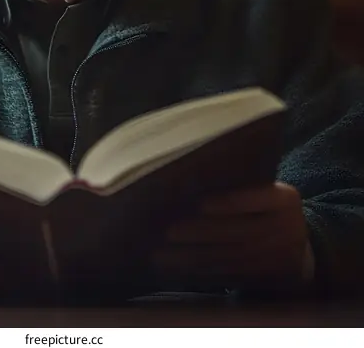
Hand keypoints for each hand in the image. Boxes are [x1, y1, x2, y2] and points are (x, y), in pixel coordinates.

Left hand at [153, 181, 311, 291]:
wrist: (301, 246)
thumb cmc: (268, 209)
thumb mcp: (268, 192)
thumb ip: (242, 188)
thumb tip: (191, 185)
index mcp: (285, 200)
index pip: (256, 199)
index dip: (229, 203)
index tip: (200, 204)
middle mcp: (287, 229)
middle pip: (238, 232)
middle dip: (201, 233)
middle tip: (170, 232)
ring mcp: (279, 258)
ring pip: (230, 258)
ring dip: (194, 257)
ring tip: (163, 254)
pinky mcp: (267, 280)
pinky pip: (230, 276)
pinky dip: (202, 272)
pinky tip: (180, 268)